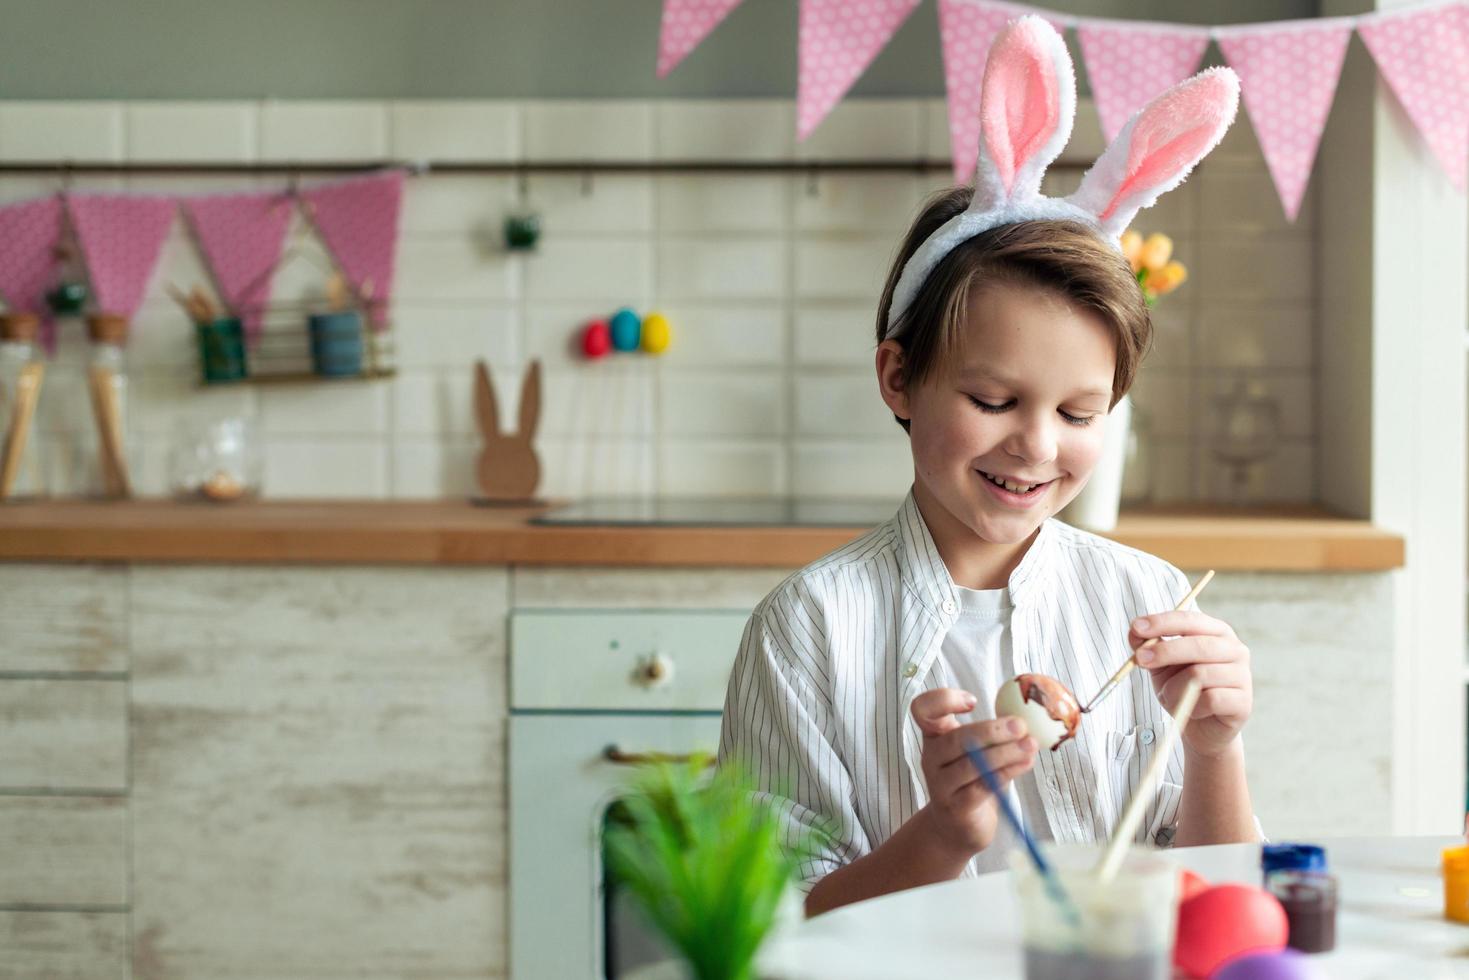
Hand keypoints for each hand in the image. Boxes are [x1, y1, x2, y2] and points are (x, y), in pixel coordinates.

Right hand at [910, 688, 1037, 859]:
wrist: (957, 826)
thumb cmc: (970, 780)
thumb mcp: (974, 751)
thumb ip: (990, 732)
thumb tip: (1025, 715)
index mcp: (934, 736)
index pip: (923, 709)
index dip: (944, 700)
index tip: (973, 701)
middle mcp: (931, 758)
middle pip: (955, 738)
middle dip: (991, 730)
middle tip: (1020, 725)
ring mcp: (940, 784)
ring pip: (972, 764)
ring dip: (1005, 752)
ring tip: (1030, 745)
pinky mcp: (956, 807)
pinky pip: (983, 786)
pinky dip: (1008, 772)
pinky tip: (1025, 763)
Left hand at [1129, 611, 1251, 757]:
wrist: (1200, 727)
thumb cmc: (1181, 688)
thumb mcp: (1160, 664)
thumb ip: (1147, 646)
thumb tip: (1134, 631)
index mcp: (1216, 632)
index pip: (1190, 620)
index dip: (1162, 622)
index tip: (1136, 627)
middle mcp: (1235, 650)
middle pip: (1198, 645)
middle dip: (1164, 651)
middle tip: (1140, 660)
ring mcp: (1243, 676)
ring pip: (1200, 675)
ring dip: (1174, 689)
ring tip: (1169, 697)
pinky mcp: (1243, 703)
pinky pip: (1210, 699)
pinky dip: (1192, 706)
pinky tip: (1192, 710)